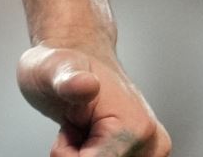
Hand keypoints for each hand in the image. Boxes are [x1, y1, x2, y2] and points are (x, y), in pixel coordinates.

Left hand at [17, 43, 169, 156]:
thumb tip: (86, 84)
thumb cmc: (61, 66)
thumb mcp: (50, 69)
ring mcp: (151, 152)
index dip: (69, 154)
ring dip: (83, 155)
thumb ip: (67, 82)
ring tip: (82, 126)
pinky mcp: (145, 155)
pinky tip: (89, 136)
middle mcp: (152, 143)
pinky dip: (91, 155)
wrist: (77, 56)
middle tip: (74, 124)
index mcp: (135, 127)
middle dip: (77, 155)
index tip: (69, 128)